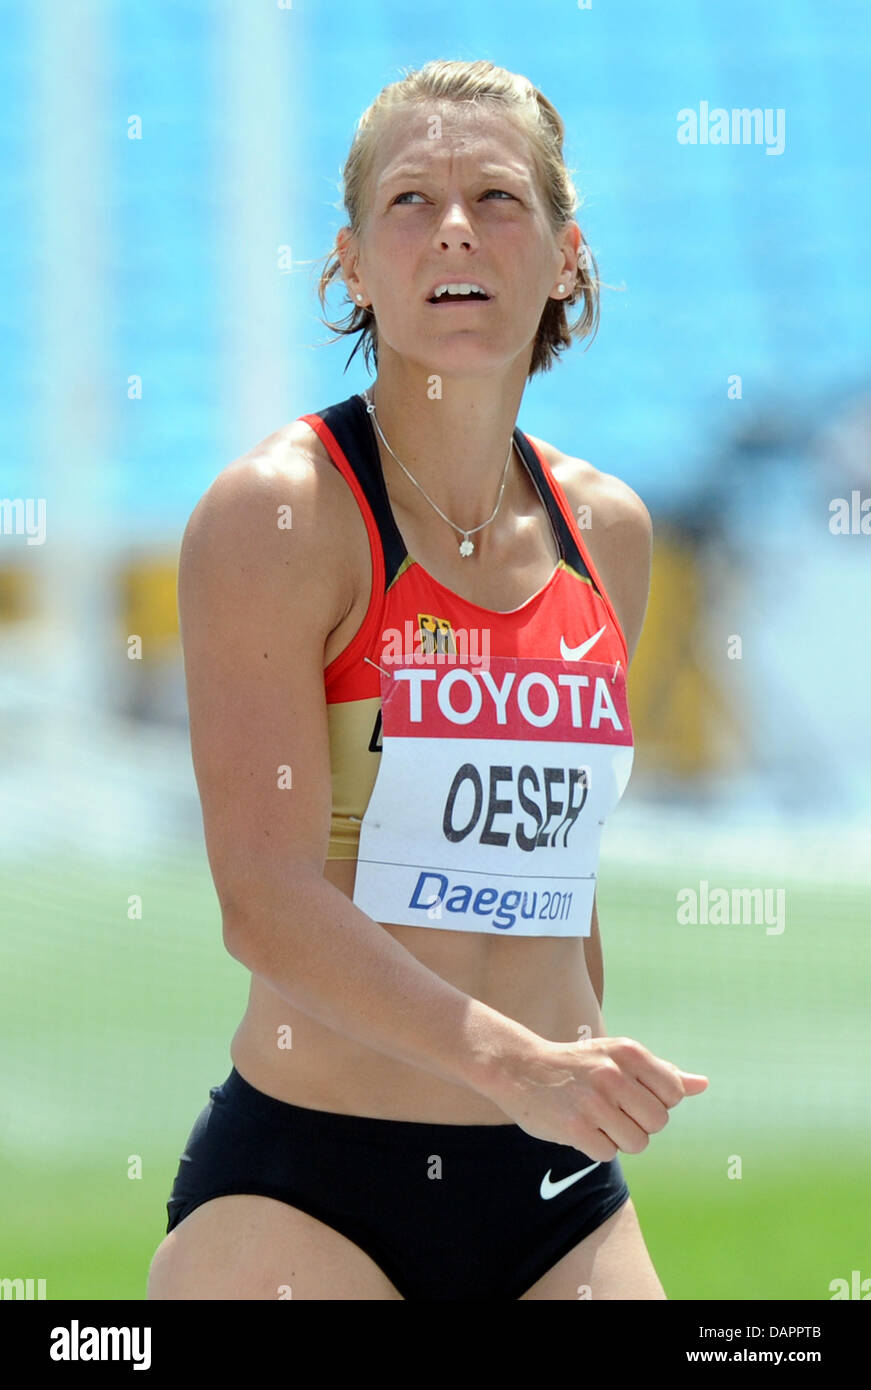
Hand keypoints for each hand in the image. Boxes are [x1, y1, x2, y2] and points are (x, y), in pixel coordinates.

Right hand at [485, 1034, 708, 1158]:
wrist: (519, 1067)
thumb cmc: (577, 1065)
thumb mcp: (618, 1057)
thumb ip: (662, 1072)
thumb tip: (703, 1085)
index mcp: (629, 1052)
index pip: (673, 1094)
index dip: (656, 1101)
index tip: (630, 1094)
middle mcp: (613, 1074)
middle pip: (658, 1122)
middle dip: (640, 1123)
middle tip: (613, 1110)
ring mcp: (594, 1102)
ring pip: (637, 1143)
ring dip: (619, 1138)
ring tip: (596, 1119)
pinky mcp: (575, 1128)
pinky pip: (608, 1154)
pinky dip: (597, 1147)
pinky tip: (580, 1127)